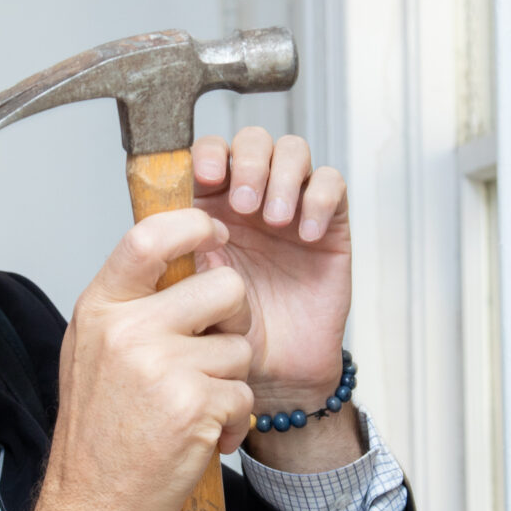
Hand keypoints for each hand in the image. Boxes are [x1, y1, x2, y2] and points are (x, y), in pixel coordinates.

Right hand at [24, 211, 252, 510]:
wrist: (95, 505)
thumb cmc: (99, 433)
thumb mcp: (94, 351)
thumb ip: (132, 305)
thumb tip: (183, 257)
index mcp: (101, 309)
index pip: (148, 237)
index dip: (193, 225)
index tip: (216, 233)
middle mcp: (129, 330)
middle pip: (224, 286)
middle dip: (235, 320)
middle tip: (216, 350)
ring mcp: (163, 367)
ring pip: (241, 346)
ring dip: (231, 380)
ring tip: (194, 407)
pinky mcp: (196, 405)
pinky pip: (244, 393)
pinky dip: (233, 420)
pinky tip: (201, 437)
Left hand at [190, 128, 350, 406]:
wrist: (275, 370)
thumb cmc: (229, 331)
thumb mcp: (192, 293)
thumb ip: (183, 255)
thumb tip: (179, 223)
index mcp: (211, 205)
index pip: (211, 151)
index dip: (209, 152)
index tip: (205, 176)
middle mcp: (251, 197)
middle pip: (254, 140)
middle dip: (249, 163)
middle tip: (245, 206)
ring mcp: (291, 206)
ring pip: (293, 151)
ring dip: (282, 177)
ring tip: (276, 220)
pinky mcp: (328, 222)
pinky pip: (331, 183)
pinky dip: (318, 199)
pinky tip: (305, 234)